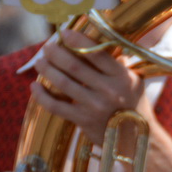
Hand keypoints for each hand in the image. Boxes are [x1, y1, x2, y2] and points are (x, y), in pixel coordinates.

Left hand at [29, 30, 141, 144]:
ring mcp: (95, 106)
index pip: (97, 53)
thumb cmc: (134, 105)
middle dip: (56, 53)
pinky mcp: (84, 120)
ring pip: (62, 83)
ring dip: (47, 69)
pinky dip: (42, 95)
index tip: (64, 33)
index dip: (78, 41)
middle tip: (47, 48)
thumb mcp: (134, 82)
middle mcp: (109, 90)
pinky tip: (34, 86)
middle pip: (74, 66)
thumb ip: (118, 65)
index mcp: (122, 77)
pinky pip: (56, 106)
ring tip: (40, 62)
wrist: (136, 139)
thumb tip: (99, 44)